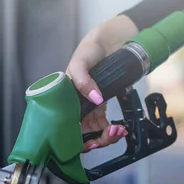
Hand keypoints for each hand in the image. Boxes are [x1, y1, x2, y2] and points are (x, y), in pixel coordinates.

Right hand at [66, 15, 138, 151]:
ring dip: (106, 137)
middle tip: (110, 135)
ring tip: (118, 131)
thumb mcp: (80, 63)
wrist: (110, 42)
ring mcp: (89, 107)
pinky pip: (104, 126)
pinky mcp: (101, 106)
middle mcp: (74, 106)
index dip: (77, 139)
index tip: (91, 141)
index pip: (65, 127)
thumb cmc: (88, 50)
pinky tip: (120, 129)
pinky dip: (112, 131)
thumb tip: (95, 98)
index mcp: (63, 100)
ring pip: (94, 133)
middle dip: (96, 141)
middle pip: (81, 134)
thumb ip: (83, 80)